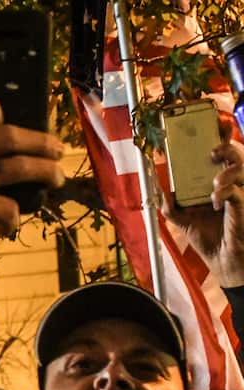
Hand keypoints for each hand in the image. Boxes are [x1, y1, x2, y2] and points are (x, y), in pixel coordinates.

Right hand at [0, 97, 65, 283]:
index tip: (5, 120)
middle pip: (7, 134)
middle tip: (56, 150)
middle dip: (40, 142)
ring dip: (46, 171)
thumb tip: (5, 146)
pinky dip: (13, 220)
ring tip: (57, 178)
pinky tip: (5, 227)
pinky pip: (9, 206)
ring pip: (19, 165)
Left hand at [162, 141, 243, 285]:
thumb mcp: (183, 221)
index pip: (223, 155)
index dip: (221, 137)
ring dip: (226, 171)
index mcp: (218, 183)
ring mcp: (241, 195)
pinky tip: (216, 201)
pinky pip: (237, 192)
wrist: (224, 262)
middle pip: (235, 154)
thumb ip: (170, 206)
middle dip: (225, 146)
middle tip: (213, 150)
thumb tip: (158, 190)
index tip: (214, 124)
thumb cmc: (209, 239)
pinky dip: (225, 193)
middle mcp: (232, 185)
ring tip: (214, 183)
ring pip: (240, 169)